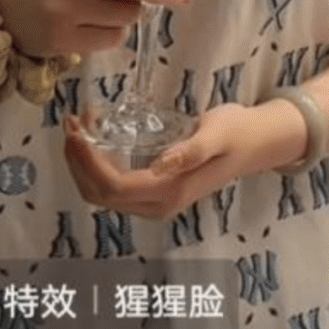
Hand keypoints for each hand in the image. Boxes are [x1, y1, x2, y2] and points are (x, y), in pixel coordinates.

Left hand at [63, 104, 257, 219]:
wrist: (257, 143)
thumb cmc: (238, 132)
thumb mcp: (218, 133)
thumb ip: (190, 150)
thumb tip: (159, 166)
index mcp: (171, 191)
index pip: (114, 187)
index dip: (88, 162)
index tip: (77, 130)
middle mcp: (159, 205)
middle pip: (101, 195)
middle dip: (78, 162)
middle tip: (71, 124)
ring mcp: (156, 202)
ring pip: (103, 194)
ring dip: (83, 165)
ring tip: (78, 128)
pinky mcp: (155, 192)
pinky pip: (114, 187)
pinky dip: (96, 166)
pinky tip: (95, 140)